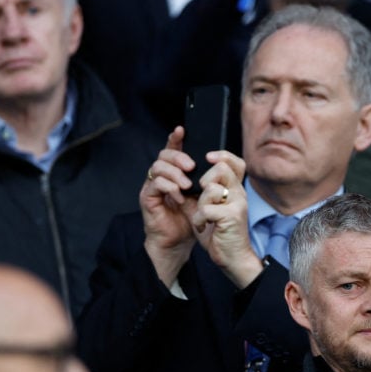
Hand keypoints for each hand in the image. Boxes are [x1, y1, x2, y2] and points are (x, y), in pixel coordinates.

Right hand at [141, 127, 199, 285]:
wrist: (178, 242)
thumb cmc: (191, 218)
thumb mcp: (204, 196)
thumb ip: (209, 179)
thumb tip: (224, 162)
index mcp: (175, 173)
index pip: (173, 149)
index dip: (176, 138)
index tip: (182, 129)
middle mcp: (162, 176)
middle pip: (164, 155)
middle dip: (179, 157)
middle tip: (191, 166)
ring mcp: (152, 186)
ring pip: (158, 167)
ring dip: (175, 173)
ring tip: (188, 185)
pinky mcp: (147, 197)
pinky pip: (155, 184)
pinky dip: (169, 188)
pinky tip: (180, 197)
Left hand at [186, 151, 262, 287]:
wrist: (231, 257)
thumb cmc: (219, 233)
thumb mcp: (206, 207)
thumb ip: (200, 191)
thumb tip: (184, 177)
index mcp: (235, 189)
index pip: (235, 162)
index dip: (221, 154)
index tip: (207, 158)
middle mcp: (240, 193)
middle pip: (222, 168)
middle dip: (204, 179)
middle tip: (201, 196)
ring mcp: (238, 204)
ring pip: (211, 188)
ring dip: (200, 204)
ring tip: (203, 216)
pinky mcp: (232, 216)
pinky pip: (207, 208)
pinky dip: (200, 219)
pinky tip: (203, 226)